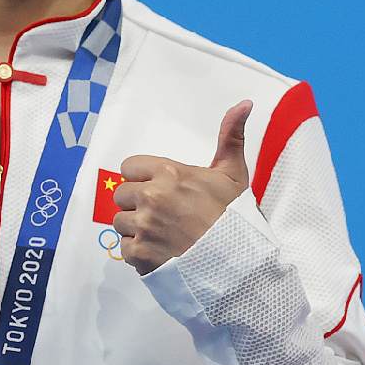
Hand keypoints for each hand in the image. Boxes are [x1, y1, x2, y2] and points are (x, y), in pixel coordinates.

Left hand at [109, 101, 252, 273]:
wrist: (239, 261)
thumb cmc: (235, 217)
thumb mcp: (234, 173)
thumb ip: (230, 136)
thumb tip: (244, 103)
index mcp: (169, 173)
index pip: (129, 168)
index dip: (143, 179)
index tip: (161, 189)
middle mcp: (152, 197)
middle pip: (122, 195)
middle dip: (138, 204)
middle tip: (164, 214)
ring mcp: (144, 227)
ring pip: (120, 222)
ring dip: (136, 229)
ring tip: (163, 234)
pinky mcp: (140, 253)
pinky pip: (125, 248)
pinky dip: (139, 252)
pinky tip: (161, 251)